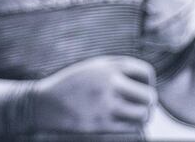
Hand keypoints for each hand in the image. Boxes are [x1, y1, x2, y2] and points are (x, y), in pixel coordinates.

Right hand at [30, 55, 156, 133]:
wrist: (45, 103)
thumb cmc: (71, 84)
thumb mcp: (91, 67)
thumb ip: (116, 68)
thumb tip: (146, 80)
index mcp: (108, 67)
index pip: (146, 72)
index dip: (147, 81)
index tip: (140, 86)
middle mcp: (109, 84)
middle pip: (149, 96)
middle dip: (148, 102)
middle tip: (140, 104)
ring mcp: (106, 105)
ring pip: (143, 114)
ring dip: (142, 116)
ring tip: (134, 115)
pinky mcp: (102, 124)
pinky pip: (131, 128)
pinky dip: (132, 126)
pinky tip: (123, 122)